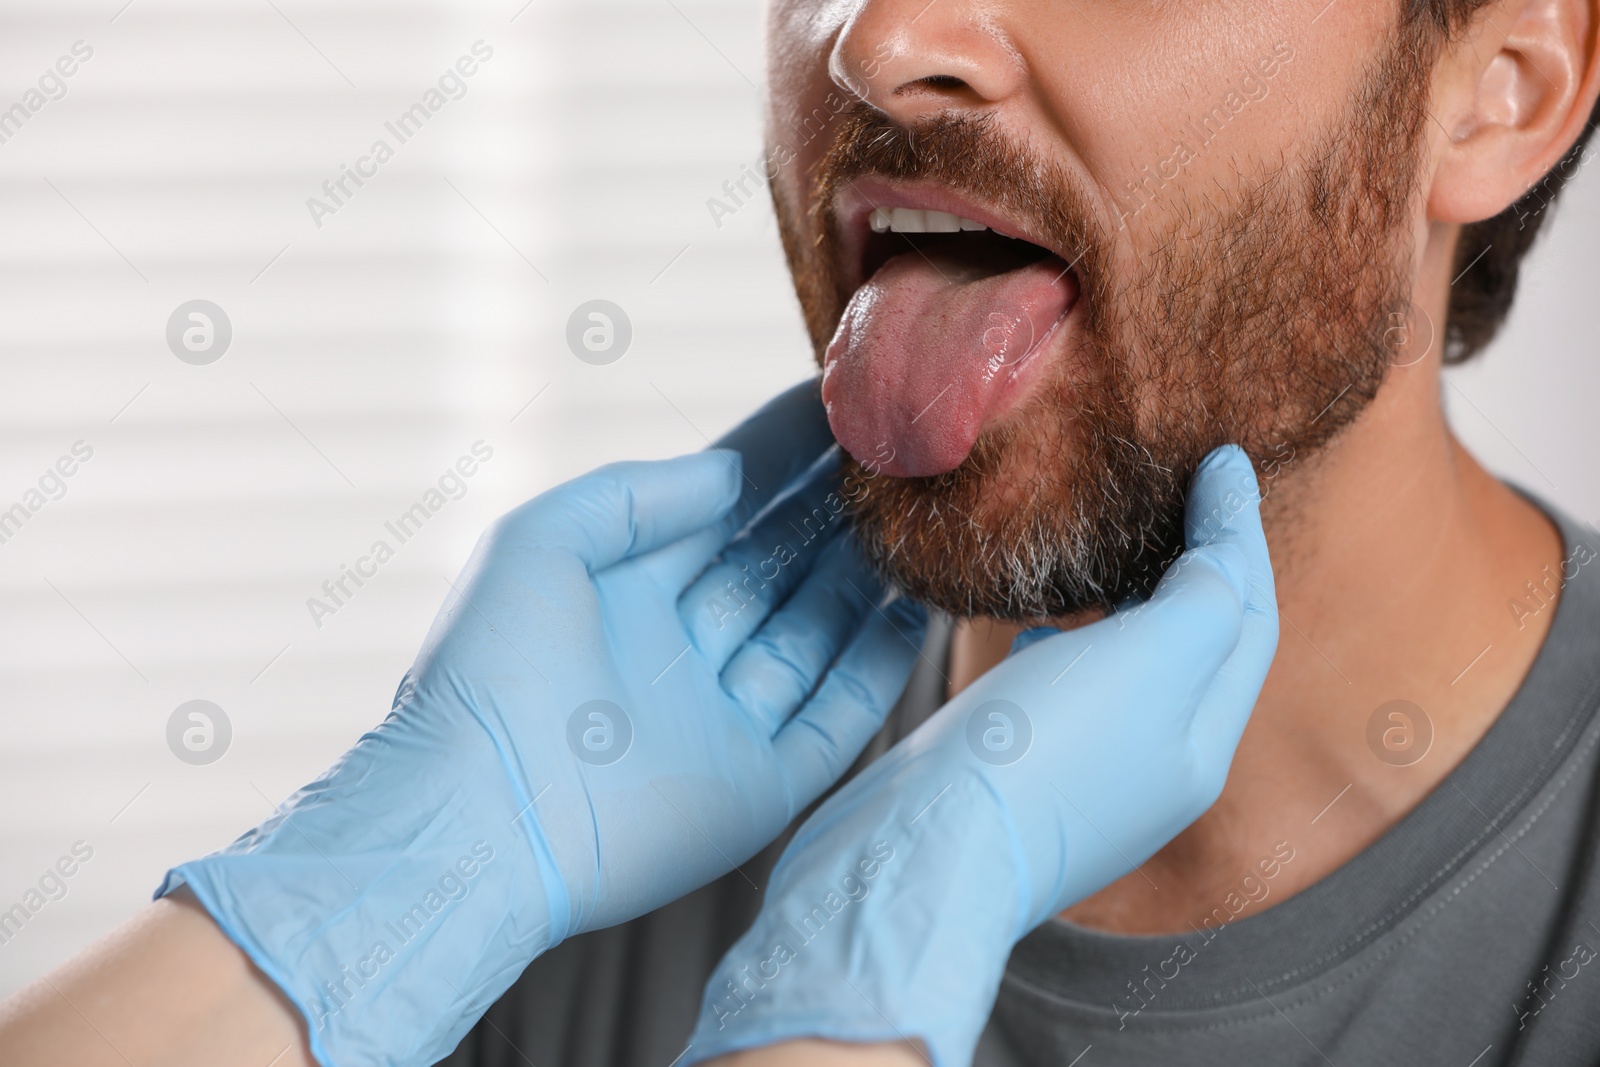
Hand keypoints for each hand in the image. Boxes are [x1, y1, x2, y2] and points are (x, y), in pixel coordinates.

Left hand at [158, 381, 927, 1066]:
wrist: (478, 821)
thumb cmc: (489, 673)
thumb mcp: (540, 542)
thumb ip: (634, 495)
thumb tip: (725, 473)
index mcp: (624, 588)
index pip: (722, 505)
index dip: (778, 455)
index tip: (840, 406)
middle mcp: (679, 647)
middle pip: (777, 565)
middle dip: (833, 509)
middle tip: (900, 455)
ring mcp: (722, 718)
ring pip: (814, 633)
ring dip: (863, 577)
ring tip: (919, 519)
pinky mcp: (756, 787)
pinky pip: (835, 717)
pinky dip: (876, 668)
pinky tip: (909, 611)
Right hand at [685, 445, 1277, 1066]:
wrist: (918, 856)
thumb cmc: (1038, 756)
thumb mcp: (1150, 662)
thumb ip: (1205, 597)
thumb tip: (1228, 536)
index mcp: (1200, 742)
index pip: (1245, 618)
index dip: (1239, 530)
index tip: (1223, 455)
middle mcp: (1151, 766)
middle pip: (1194, 644)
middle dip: (1194, 563)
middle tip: (1178, 487)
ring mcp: (1080, 776)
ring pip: (1127, 666)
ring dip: (1129, 601)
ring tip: (1114, 543)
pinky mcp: (1012, 773)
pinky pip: (1061, 689)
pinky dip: (1065, 640)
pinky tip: (1030, 621)